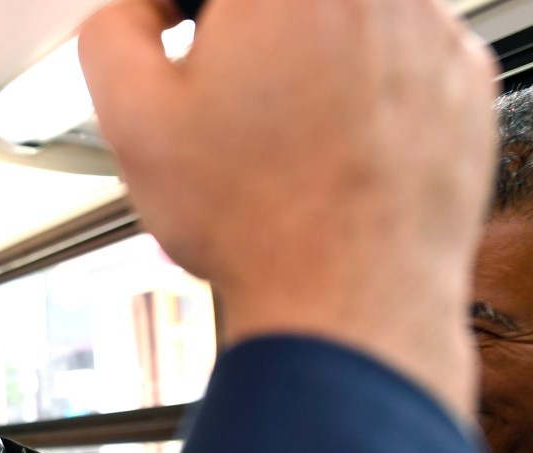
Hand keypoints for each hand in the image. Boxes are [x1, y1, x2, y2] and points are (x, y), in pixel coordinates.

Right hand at [79, 0, 497, 419]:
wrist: (346, 300)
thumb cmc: (253, 222)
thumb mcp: (133, 123)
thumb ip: (112, 35)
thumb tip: (132, 12)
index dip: (178, 10)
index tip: (172, 36)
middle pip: (282, 5)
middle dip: (248, 39)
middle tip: (230, 104)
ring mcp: (428, 29)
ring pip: (341, 23)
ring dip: (305, 62)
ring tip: (281, 141)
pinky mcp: (463, 78)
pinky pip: (399, 61)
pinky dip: (363, 94)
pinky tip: (330, 152)